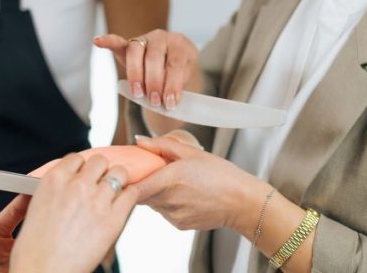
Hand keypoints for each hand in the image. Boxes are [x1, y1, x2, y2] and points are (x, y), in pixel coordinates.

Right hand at [10, 153, 137, 272]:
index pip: (77, 158)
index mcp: (54, 180)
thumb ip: (56, 190)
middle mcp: (76, 185)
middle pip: (100, 161)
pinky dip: (129, 196)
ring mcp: (96, 201)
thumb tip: (70, 184)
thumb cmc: (35, 248)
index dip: (82, 168)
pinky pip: (131, 195)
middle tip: (100, 185)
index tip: (84, 177)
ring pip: (119, 173)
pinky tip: (123, 204)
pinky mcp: (113, 219)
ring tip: (114, 193)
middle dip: (100, 171)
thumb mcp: (36, 207)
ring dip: (117, 181)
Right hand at [94, 30, 199, 108]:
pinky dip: (108, 41)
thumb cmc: (182, 73)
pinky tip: (98, 41)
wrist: (178, 61)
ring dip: (135, 74)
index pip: (175, 62)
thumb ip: (177, 86)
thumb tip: (168, 103)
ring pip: (135, 52)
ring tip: (138, 94)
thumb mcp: (186, 78)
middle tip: (154, 102)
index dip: (172, 84)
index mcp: (180, 45)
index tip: (170, 103)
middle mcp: (162, 37)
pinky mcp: (130, 44)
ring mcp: (145, 39)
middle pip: (154, 57)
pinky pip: (118, 42)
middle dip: (153, 82)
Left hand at [133, 134, 270, 233]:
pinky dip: (167, 203)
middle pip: (141, 195)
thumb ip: (162, 145)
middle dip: (142, 183)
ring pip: (153, 203)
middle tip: (149, 171)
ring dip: (155, 193)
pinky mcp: (180, 225)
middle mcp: (169, 201)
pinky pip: (165, 212)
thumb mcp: (192, 152)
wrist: (242, 202)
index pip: (135, 187)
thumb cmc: (221, 174)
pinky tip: (183, 194)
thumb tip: (139, 140)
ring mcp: (174, 216)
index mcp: (170, 179)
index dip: (126, 181)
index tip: (124, 173)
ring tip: (172, 182)